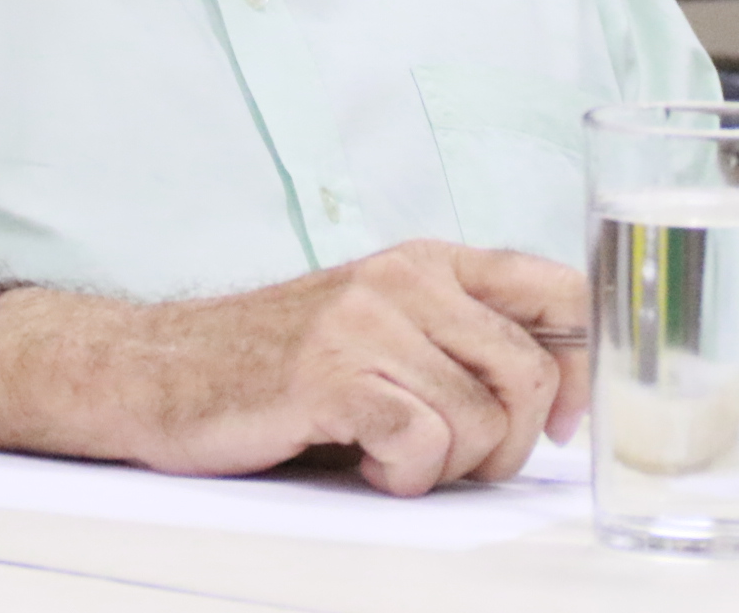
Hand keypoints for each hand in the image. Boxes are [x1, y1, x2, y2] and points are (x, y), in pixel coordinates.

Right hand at [0, 240, 589, 495]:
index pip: (555, 286)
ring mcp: (368, 321)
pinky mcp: (332, 372)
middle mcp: (407, 278)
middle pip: (530, 371)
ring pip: (483, 419)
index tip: (566, 417)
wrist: (155, 371)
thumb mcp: (382, 333)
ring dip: (449, 466)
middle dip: (510, 443)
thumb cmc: (274, 367)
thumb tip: (568, 394)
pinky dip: (405, 477)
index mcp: (428, 262)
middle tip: (457, 462)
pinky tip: (366, 465)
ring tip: (394, 458)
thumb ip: (464, 346)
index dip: (583, 359)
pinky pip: (425, 445)